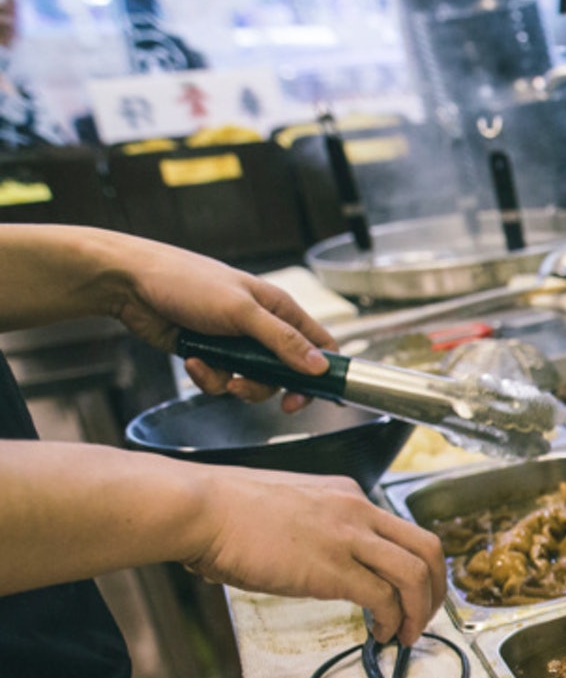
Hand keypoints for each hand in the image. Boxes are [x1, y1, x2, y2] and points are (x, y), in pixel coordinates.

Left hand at [106, 238, 337, 410]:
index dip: (324, 372)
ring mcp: (236, 343)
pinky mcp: (211, 355)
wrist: (129, 284)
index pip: (319, 344)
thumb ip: (283, 341)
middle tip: (261, 395)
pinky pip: (222, 381)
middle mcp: (261, 327)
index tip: (314, 394)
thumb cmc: (186, 282)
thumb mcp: (241, 312)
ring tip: (218, 375)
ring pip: (254, 382)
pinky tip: (193, 362)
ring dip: (236, 385)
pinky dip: (208, 377)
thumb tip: (319, 366)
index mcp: (279, 309)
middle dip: (272, 387)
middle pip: (287, 372)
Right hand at [184, 466, 446, 643]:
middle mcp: (357, 511)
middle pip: (427, 547)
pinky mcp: (332, 568)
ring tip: (410, 635)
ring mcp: (348, 538)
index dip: (415, 566)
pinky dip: (393, 621)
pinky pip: (385, 598)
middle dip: (436, 588)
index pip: (402, 529)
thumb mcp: (288, 506)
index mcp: (348, 495)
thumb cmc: (226, 511)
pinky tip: (381, 634)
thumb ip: (315, 527)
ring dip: (422, 610)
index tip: (410, 592)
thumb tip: (316, 561)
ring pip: (415, 574)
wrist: (199, 508)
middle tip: (426, 615)